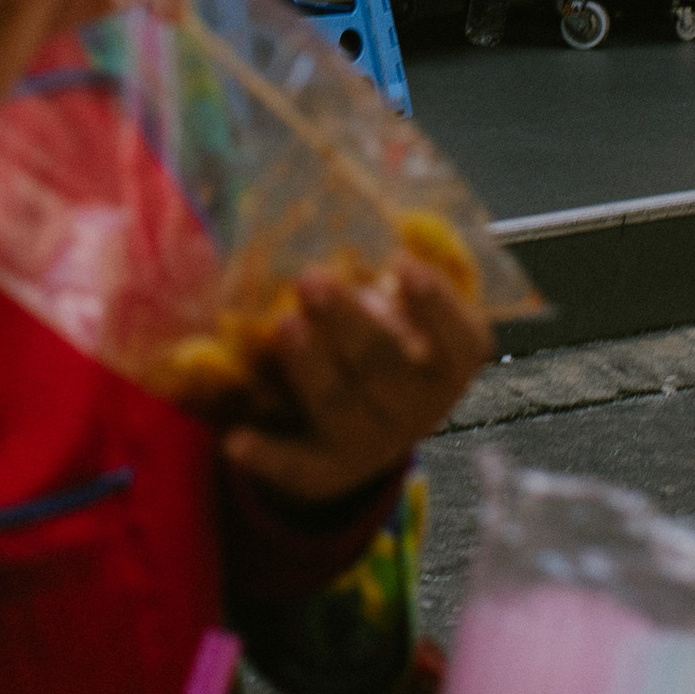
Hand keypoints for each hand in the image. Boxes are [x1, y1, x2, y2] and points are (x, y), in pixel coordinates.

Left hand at [216, 255, 492, 502]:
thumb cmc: (395, 344)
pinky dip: (268, 458)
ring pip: (339, 406)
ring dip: (311, 369)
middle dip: (348, 323)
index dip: (433, 305)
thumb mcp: (417, 309)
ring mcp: (373, 442)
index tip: (401, 264)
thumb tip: (416, 224)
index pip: (458, 341)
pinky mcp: (327, 470)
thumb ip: (418, 274)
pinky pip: (297, 468)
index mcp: (451, 365)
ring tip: (283, 326)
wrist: (375, 426)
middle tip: (311, 280)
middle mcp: (420, 408)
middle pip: (384, 366)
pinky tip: (236, 442)